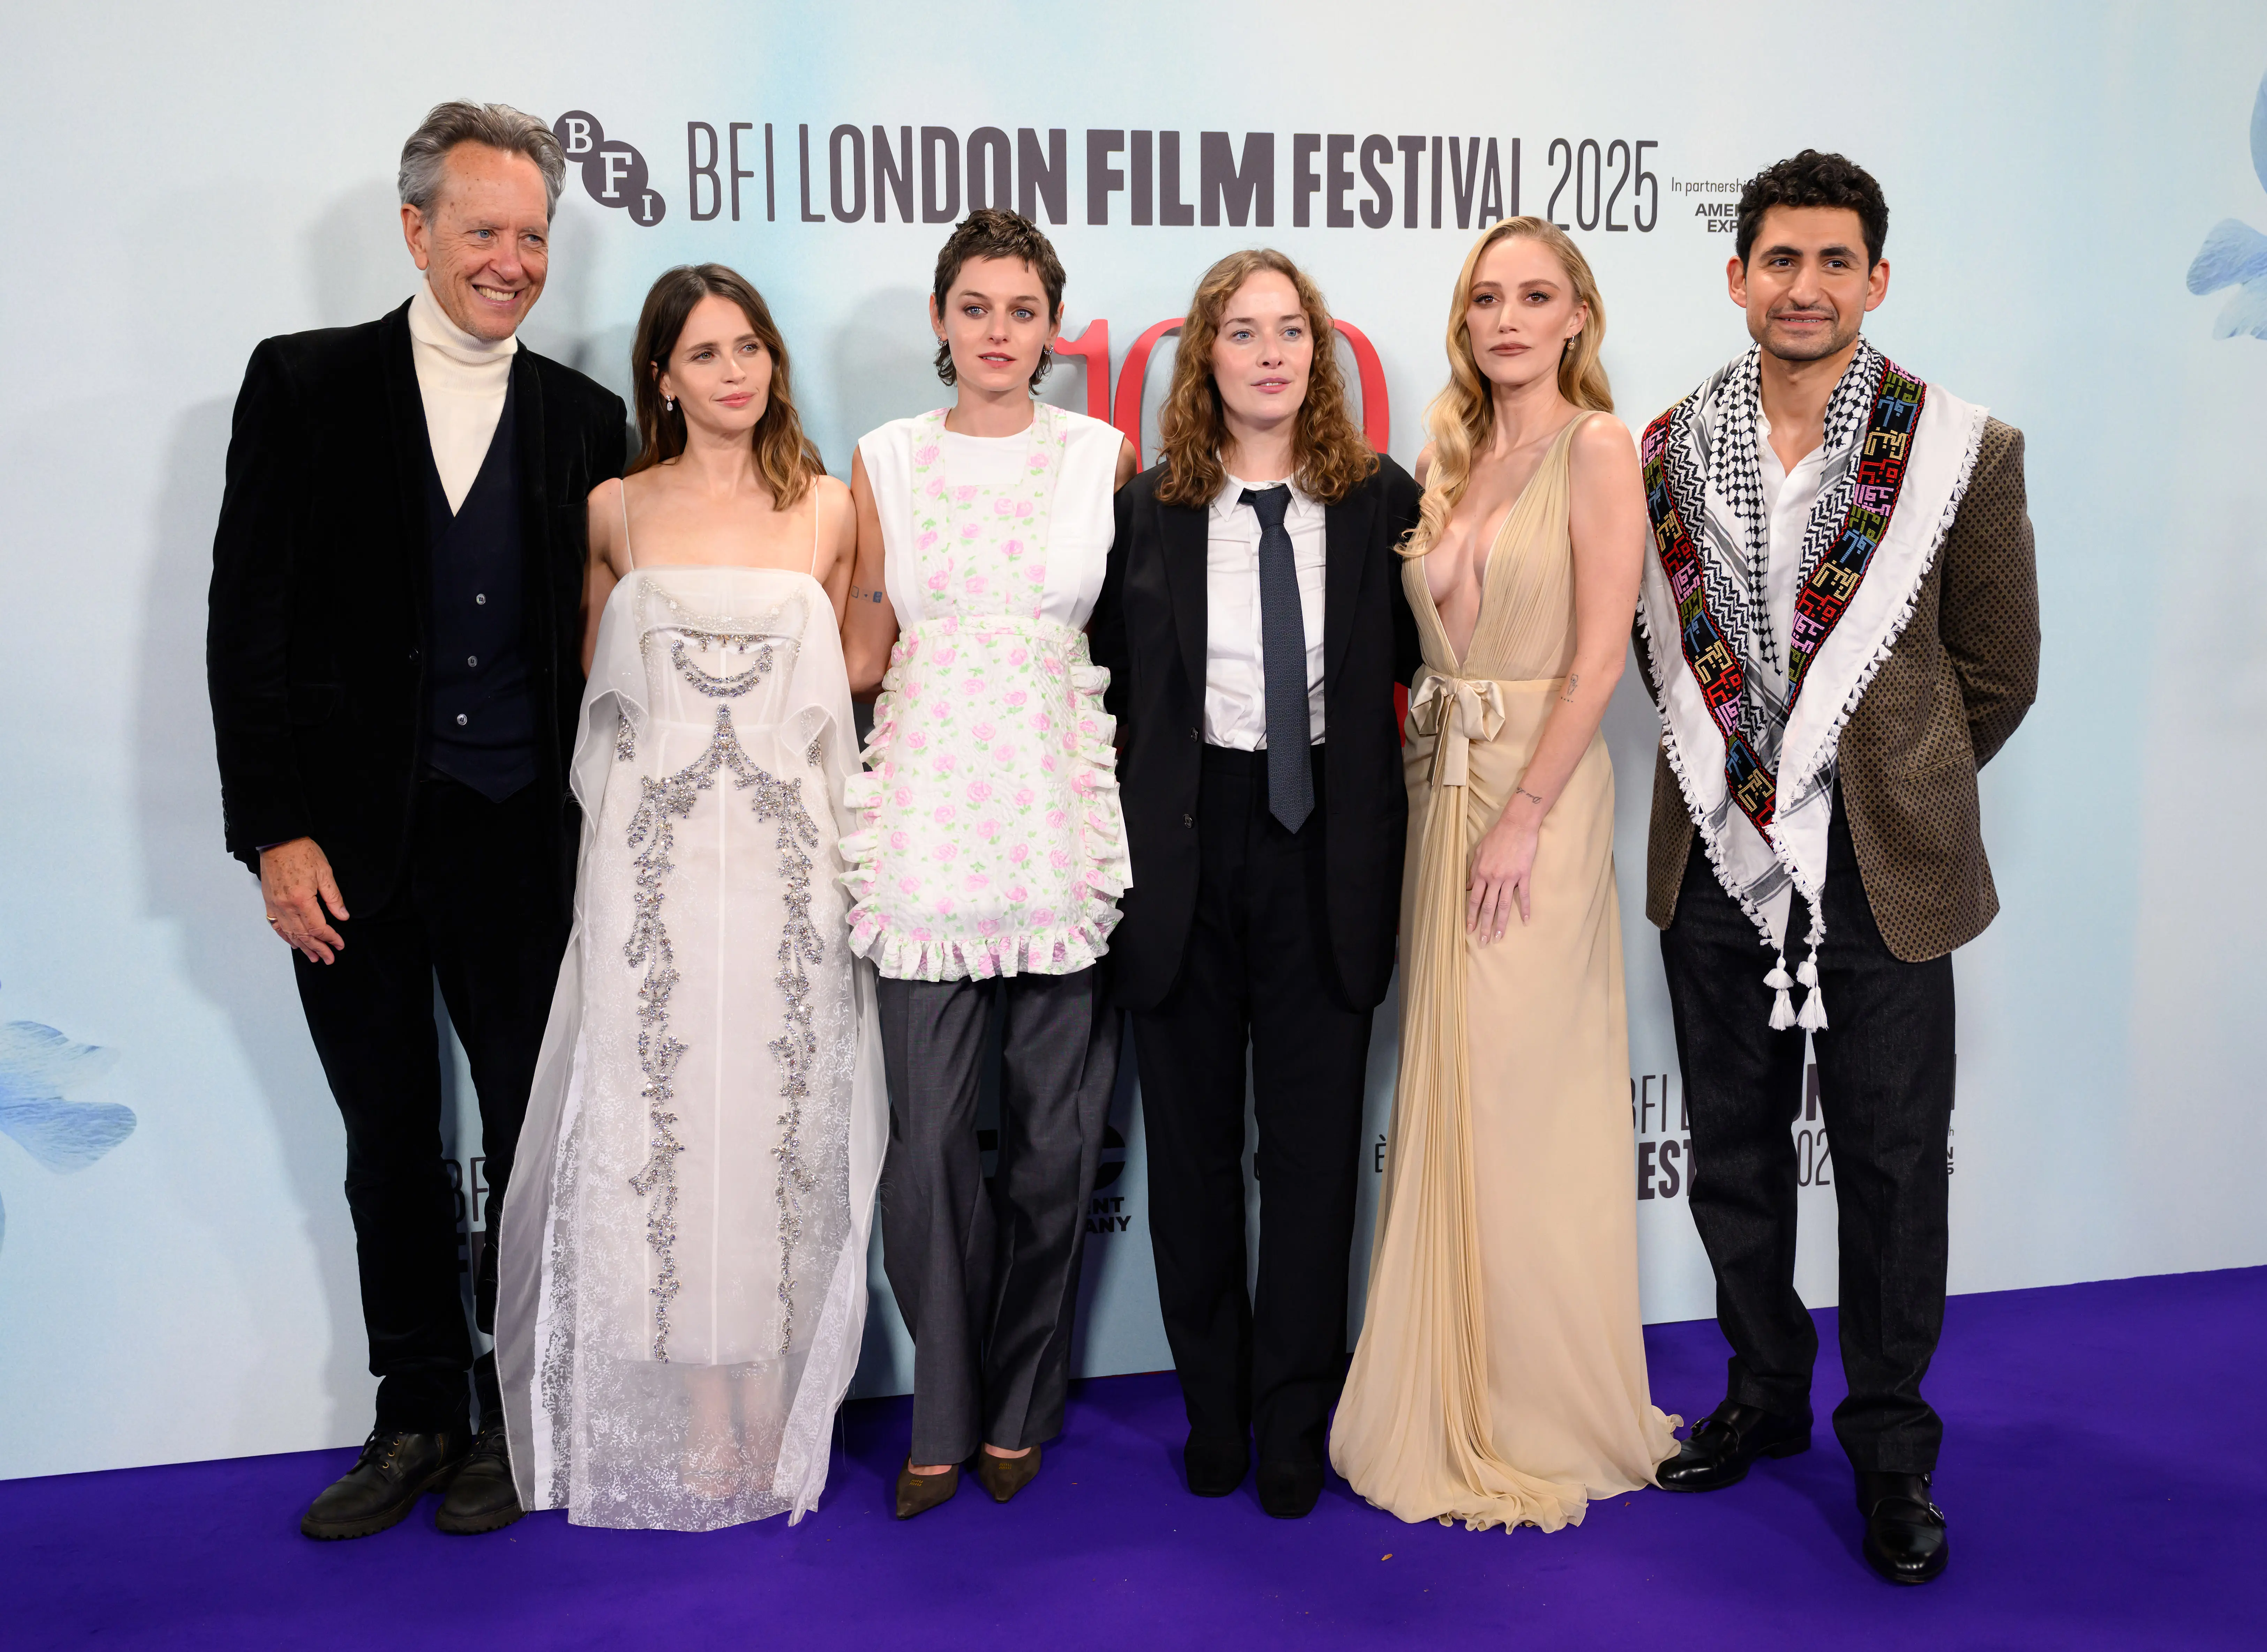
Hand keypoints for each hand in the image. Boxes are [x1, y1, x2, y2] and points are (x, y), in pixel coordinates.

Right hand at [260, 837, 348, 963]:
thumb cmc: (303, 853)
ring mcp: (275, 905)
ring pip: (290, 933)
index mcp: (302, 899)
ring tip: (313, 957)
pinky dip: (286, 936)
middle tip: (329, 959)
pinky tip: (293, 944)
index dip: (330, 938)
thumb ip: (334, 897)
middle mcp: (286, 906)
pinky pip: (276, 925)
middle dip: (318, 948)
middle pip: (304, 935)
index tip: (339, 945)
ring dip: (302, 947)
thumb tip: (343, 917)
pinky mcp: (269, 902)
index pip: (318, 927)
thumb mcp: (325, 872)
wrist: (278, 840)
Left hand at [1466, 797, 1540, 941]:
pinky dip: (1525, 908)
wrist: (1517, 824)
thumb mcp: (1479, 851)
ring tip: (1499, 938)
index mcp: (1482, 873)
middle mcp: (1494, 878)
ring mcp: (1510, 878)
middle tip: (1483, 942)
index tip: (1469, 929)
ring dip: (1501, 923)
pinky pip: (1524, 895)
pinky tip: (1526, 921)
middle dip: (1485, 926)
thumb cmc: (1497, 836)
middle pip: (1488, 907)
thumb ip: (1473, 870)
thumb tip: (1468, 887)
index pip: (1474, 899)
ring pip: (1504, 905)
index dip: (1471, 915)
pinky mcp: (1524, 874)